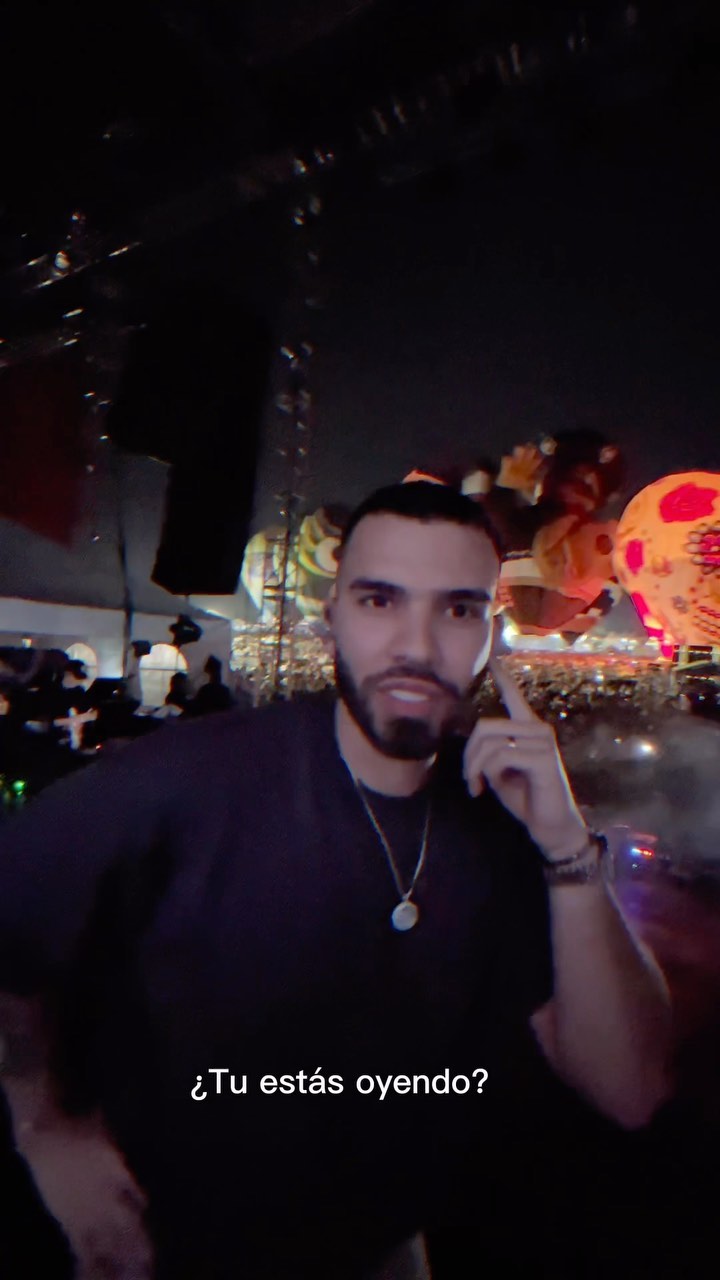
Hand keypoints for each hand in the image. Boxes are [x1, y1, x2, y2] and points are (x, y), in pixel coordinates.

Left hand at [463, 656, 587, 861]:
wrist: (550, 826)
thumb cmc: (526, 798)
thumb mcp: (501, 771)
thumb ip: (490, 752)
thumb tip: (477, 747)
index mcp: (529, 730)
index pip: (515, 697)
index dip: (503, 678)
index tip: (493, 659)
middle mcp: (538, 729)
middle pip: (485, 726)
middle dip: (468, 754)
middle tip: (469, 779)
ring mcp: (542, 741)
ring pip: (489, 742)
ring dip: (474, 767)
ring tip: (476, 786)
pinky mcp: (542, 757)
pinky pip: (500, 756)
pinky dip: (486, 773)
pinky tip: (487, 788)